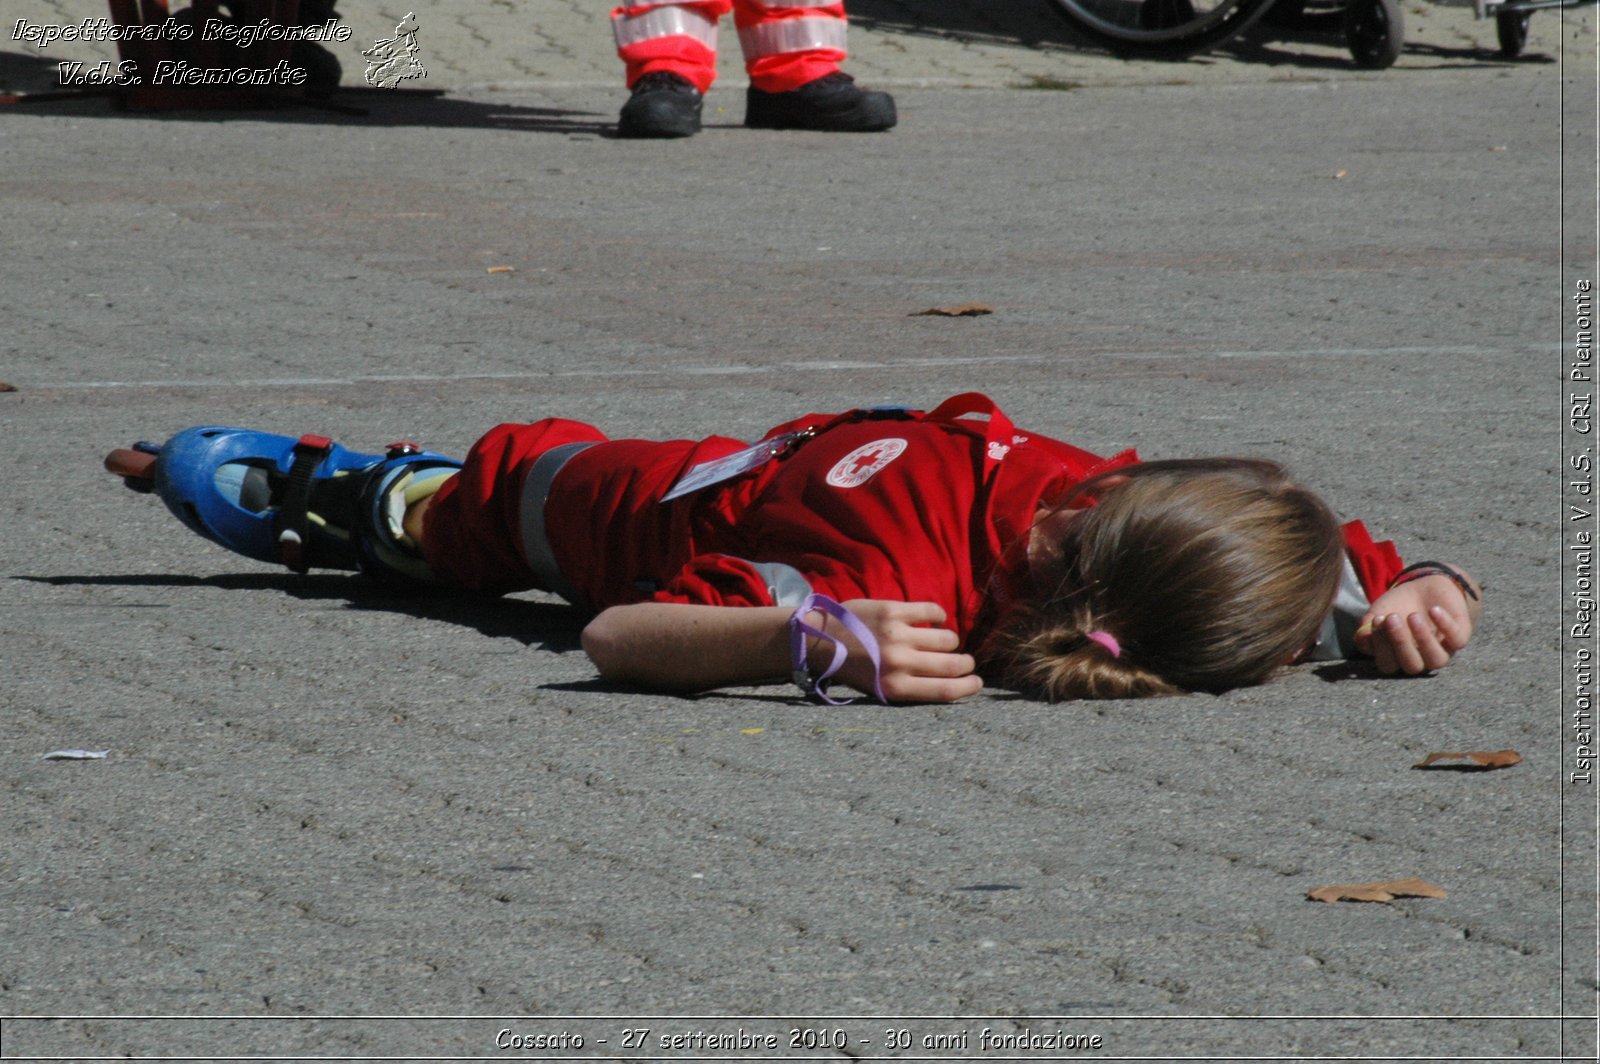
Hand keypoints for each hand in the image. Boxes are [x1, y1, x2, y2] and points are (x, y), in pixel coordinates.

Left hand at [823, 599, 982, 702]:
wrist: (818, 639)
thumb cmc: (851, 667)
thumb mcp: (878, 687)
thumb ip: (910, 685)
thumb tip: (948, 681)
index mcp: (895, 687)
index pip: (946, 691)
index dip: (968, 687)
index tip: (976, 683)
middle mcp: (900, 663)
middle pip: (953, 665)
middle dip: (966, 665)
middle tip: (966, 662)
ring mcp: (898, 635)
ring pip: (947, 638)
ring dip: (950, 641)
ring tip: (942, 641)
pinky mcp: (894, 610)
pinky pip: (932, 611)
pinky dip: (939, 615)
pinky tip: (934, 619)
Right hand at [1353, 567, 1480, 675]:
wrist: (1426, 587)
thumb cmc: (1398, 605)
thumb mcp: (1378, 613)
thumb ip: (1366, 628)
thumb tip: (1362, 639)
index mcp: (1397, 658)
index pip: (1388, 665)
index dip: (1381, 647)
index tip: (1377, 619)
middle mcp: (1420, 659)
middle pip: (1412, 666)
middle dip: (1400, 642)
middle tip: (1392, 617)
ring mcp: (1442, 650)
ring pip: (1436, 660)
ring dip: (1423, 639)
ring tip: (1413, 616)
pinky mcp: (1460, 637)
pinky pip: (1457, 640)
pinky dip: (1445, 625)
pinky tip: (1433, 610)